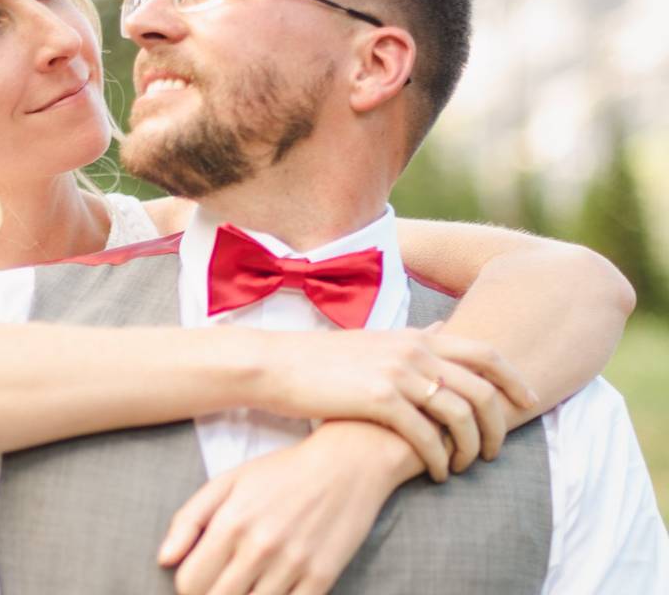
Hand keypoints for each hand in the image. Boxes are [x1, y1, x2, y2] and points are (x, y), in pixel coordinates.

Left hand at [159, 422, 408, 594]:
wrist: (347, 464)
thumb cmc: (282, 471)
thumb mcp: (229, 481)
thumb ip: (190, 518)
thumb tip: (163, 559)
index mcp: (231, 522)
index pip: (189, 582)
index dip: (187, 586)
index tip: (197, 578)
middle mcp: (259, 547)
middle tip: (219, 583)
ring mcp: (292, 565)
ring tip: (245, 583)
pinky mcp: (322, 578)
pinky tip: (271, 587)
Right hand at [260, 327, 536, 480]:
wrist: (278, 364)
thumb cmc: (323, 358)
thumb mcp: (375, 340)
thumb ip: (412, 340)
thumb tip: (442, 332)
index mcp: (417, 336)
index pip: (487, 353)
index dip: (514, 379)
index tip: (527, 403)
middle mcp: (415, 350)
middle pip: (483, 388)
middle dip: (498, 425)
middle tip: (496, 450)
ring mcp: (398, 373)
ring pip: (461, 414)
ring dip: (471, 447)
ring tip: (463, 466)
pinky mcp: (379, 399)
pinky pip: (427, 435)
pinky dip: (440, 459)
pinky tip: (436, 473)